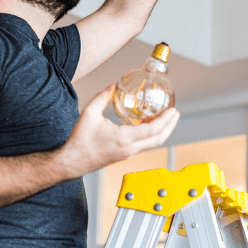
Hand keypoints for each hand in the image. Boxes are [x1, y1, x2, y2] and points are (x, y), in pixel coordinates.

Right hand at [60, 85, 179, 176]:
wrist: (72, 162)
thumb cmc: (80, 141)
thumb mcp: (89, 113)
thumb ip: (102, 97)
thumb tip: (113, 86)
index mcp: (123, 139)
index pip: (152, 130)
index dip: (165, 120)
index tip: (173, 111)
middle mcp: (129, 149)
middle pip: (158, 140)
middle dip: (170, 126)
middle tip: (175, 114)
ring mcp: (128, 154)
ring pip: (152, 144)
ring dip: (162, 131)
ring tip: (165, 118)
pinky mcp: (125, 156)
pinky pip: (143, 145)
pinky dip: (151, 135)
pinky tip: (148, 124)